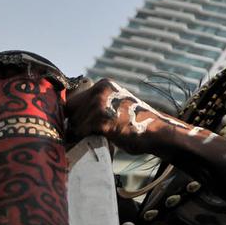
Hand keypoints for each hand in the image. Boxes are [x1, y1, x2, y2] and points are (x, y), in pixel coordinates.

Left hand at [65, 78, 190, 154]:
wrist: (156, 132)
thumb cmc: (134, 123)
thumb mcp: (114, 105)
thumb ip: (96, 106)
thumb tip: (70, 117)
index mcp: (104, 85)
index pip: (73, 99)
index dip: (71, 114)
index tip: (75, 125)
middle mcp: (101, 91)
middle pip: (71, 110)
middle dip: (75, 123)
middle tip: (88, 133)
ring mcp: (101, 105)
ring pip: (75, 123)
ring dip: (81, 133)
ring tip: (98, 136)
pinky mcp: (102, 121)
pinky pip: (81, 132)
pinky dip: (86, 139)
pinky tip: (98, 139)